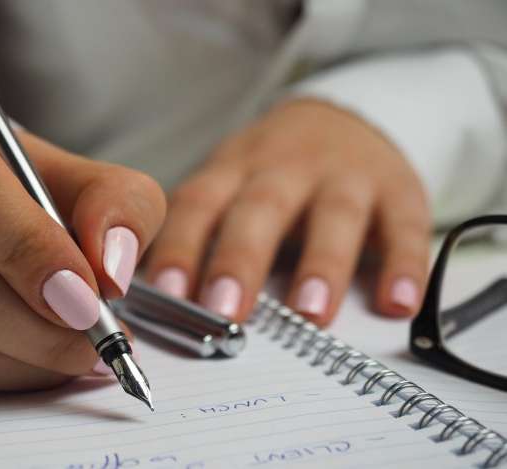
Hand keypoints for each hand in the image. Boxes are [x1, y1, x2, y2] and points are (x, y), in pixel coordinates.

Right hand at [0, 79, 164, 389]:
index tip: (86, 294)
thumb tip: (110, 269)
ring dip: (18, 359)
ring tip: (77, 352)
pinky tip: (30, 358)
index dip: (24, 244)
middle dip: (32, 322)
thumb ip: (116, 203)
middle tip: (95, 338)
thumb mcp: (80, 172)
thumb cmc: (17, 182)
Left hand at [146, 98, 430, 325]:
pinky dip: (404, 264)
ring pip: (333, 216)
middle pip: (260, 209)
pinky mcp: (398, 189)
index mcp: (234, 170)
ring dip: (322, 264)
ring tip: (310, 314)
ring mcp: (344, 176)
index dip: (180, 247)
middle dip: (240, 260)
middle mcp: (286, 169)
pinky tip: (397, 303)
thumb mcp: (230, 184)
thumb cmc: (272, 171)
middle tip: (224, 311)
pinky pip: (405, 226)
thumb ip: (201, 233)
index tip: (165, 294)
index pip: (199, 205)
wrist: (344, 118)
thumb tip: (157, 301)